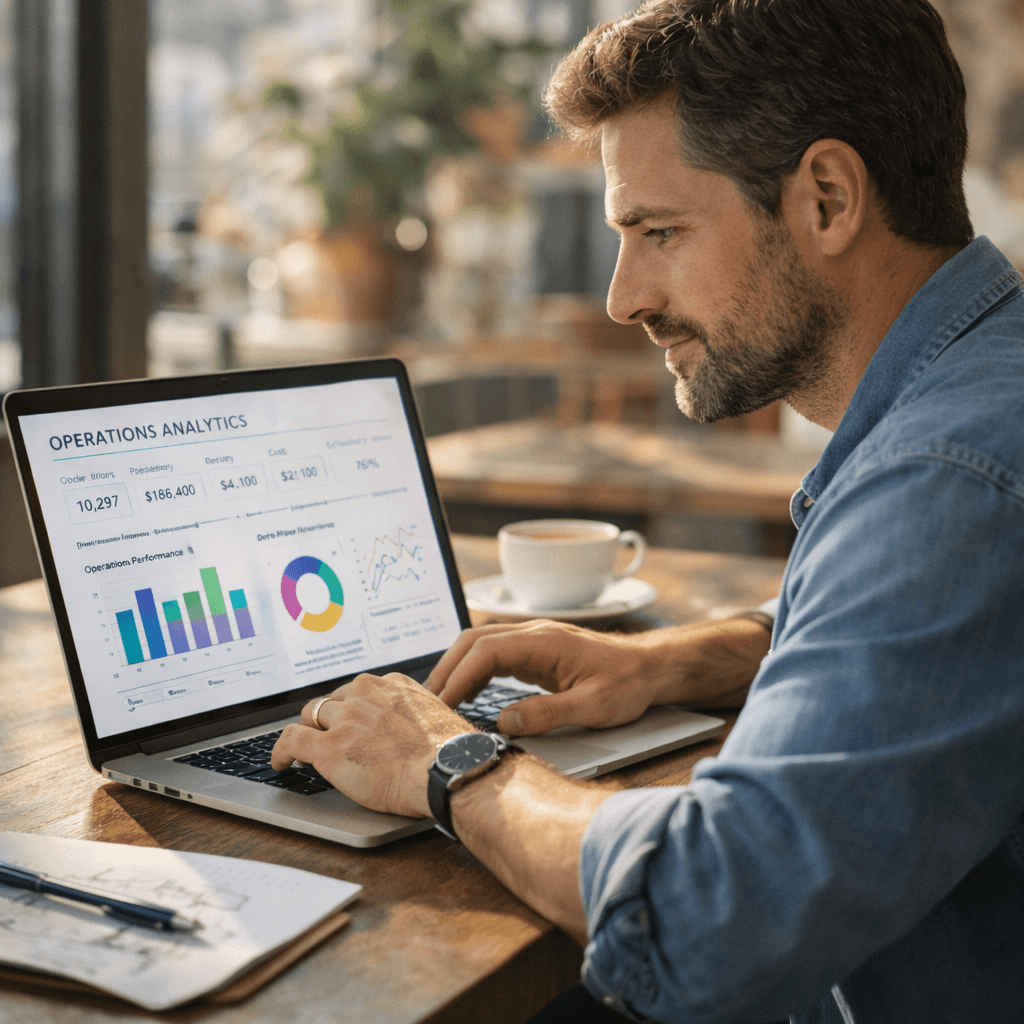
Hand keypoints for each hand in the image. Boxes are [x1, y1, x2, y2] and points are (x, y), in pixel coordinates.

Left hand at [270, 673, 467, 818]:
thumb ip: (417, 716)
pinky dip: (282, 750)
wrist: (446, 772)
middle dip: (331, 718)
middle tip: (331, 737)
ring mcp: (346, 719)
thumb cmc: (450, 755)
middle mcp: (367, 694)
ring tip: (305, 747)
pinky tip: (282, 761)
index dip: (353, 707)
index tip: (351, 719)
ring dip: (310, 731)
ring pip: (312, 714)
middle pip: (334, 700)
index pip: (361, 689)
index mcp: (394, 684)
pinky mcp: (329, 746)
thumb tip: (415, 731)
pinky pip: (292, 739)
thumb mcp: (438, 719)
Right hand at [426, 617, 771, 735]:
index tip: (441, 701)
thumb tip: (504, 723)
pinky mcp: (537, 651)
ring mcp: (535, 640)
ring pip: (482, 644)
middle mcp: (535, 633)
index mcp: (545, 641)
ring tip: (441, 701)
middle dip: (447, 668)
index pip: (487, 650)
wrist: (652, 667)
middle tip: (429, 702)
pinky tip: (468, 693)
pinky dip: (474, 671)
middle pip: (475, 640)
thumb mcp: (591, 708)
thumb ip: (546, 715)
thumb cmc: (628, 683)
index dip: (459, 675)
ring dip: (458, 668)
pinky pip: (495, 654)